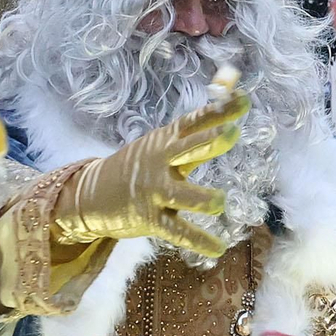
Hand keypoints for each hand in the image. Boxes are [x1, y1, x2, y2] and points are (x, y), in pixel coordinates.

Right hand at [52, 91, 248, 256]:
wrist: (91, 196)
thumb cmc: (140, 167)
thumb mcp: (164, 143)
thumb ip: (200, 127)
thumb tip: (232, 88)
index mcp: (165, 141)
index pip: (194, 121)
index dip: (219, 111)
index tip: (244, 99)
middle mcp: (160, 162)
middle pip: (188, 149)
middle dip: (209, 142)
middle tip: (232, 134)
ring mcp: (154, 191)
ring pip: (185, 195)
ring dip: (206, 199)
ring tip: (219, 202)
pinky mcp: (149, 219)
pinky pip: (178, 231)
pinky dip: (200, 241)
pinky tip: (218, 248)